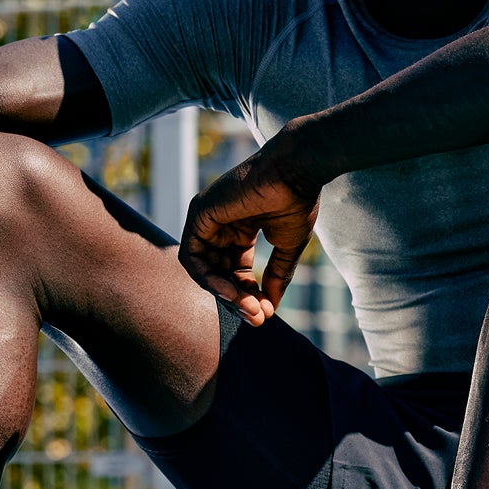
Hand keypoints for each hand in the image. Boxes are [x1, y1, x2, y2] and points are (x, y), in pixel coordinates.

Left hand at [181, 132, 322, 324]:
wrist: (296, 171)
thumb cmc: (296, 201)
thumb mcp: (287, 246)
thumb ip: (276, 275)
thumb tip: (270, 307)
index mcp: (241, 228)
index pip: (235, 269)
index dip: (249, 294)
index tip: (267, 313)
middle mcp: (220, 224)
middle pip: (218, 272)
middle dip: (237, 299)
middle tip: (257, 317)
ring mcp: (207, 219)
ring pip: (203, 270)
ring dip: (225, 294)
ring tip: (248, 307)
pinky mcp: (198, 215)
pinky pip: (192, 258)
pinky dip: (209, 280)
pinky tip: (233, 292)